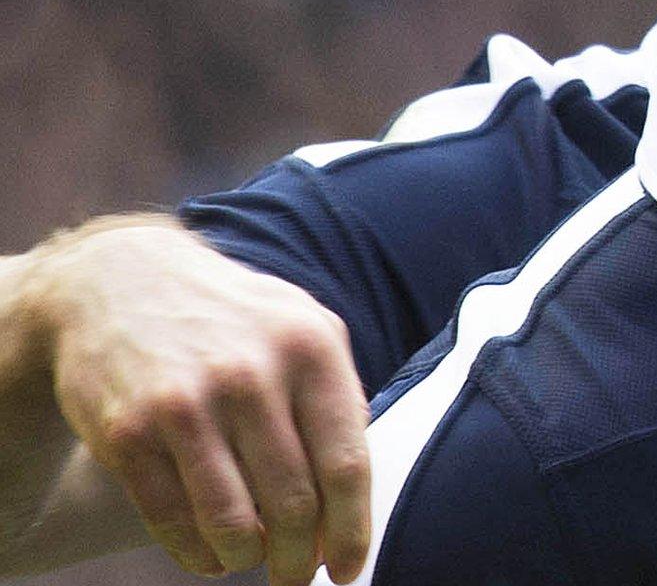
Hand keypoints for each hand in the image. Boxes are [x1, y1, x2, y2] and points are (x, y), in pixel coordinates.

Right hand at [28, 216, 371, 584]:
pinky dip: (196, 555)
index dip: (355, 531)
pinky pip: (172, 521)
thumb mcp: (301, 326)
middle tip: (299, 578)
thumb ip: (338, 395)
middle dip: (301, 559)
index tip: (350, 569)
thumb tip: (360, 486)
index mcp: (310, 349)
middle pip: (295, 504)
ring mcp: (187, 403)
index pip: (347, 464)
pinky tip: (209, 557)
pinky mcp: (129, 431)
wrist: (115, 282)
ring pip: (233, 523)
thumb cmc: (231, 319)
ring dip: (248, 559)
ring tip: (253, 561)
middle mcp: (252, 375)